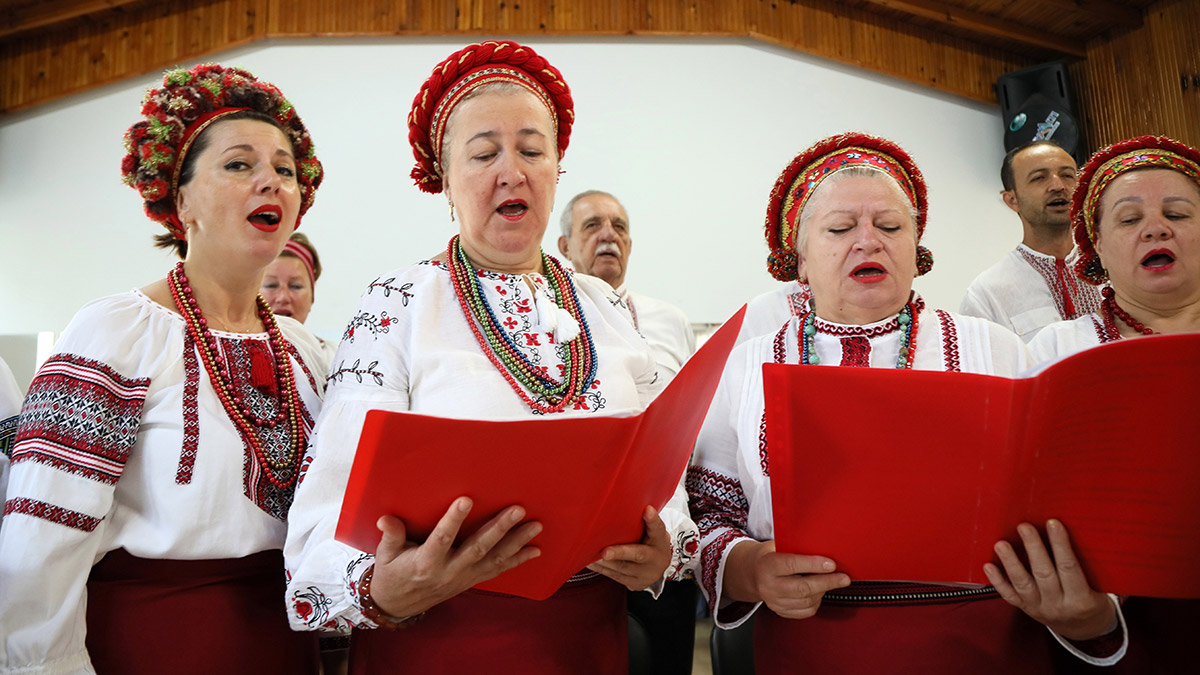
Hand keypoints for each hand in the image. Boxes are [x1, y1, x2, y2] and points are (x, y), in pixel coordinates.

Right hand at [369, 496, 541, 617]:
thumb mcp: (385, 555)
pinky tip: (534, 550)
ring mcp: (463, 577)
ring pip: (494, 559)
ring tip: (535, 526)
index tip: (466, 499)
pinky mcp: (471, 580)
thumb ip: (391, 535)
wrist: (398, 605)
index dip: (453, 520)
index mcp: (426, 562)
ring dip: (517, 542)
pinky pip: (497, 570)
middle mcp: (449, 571)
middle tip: (518, 510)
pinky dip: (517, 560)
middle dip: (499, 528)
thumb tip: (386, 518)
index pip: (441, 538)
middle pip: (478, 548)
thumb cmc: (392, 573)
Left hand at [588, 506, 671, 590]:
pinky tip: (590, 563)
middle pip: (638, 555)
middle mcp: (656, 559)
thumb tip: (624, 499)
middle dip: (620, 553)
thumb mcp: (652, 531)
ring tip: (588, 555)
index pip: (658, 529)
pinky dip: (601, 569)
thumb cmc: (650, 541)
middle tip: (605, 552)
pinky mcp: (635, 584)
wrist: (658, 567)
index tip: (648, 510)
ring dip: (604, 562)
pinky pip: (615, 576)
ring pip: (622, 568)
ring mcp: (645, 574)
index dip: (653, 520)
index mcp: (661, 541)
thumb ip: (643, 520)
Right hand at [725, 539, 849, 618]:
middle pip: (802, 588)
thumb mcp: (777, 545)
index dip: (813, 564)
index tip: (832, 564)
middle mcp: (768, 586)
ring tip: (831, 581)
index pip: (792, 565)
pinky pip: (805, 611)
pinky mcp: (780, 611)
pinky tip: (819, 592)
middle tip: (844, 578)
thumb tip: (824, 546)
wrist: (751, 573)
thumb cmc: (770, 555)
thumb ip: (795, 547)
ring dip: (823, 591)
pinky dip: (816, 602)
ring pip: (806, 601)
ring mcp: (774, 601)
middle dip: (827, 582)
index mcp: (766, 565)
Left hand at [984, 519, 1116, 639]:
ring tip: (1001, 544)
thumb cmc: (1092, 600)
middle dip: (1033, 548)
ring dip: (1011, 562)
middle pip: (1044, 574)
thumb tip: (1079, 529)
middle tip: (1024, 527)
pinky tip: (988, 565)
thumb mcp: (1099, 586)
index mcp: (1082, 599)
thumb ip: (1088, 565)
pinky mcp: (1025, 608)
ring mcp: (1039, 607)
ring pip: (1022, 584)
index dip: (1061, 545)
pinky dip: (997, 581)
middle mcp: (1058, 604)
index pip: (1069, 568)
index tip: (1053, 523)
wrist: (1083, 628)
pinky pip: (1009, 595)